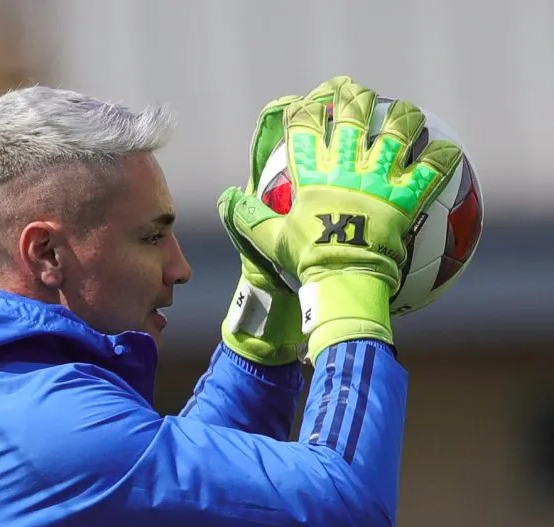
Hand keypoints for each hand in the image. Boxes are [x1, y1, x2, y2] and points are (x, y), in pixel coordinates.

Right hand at [219, 76, 462, 362]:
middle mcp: (346, 168)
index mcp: (312, 176)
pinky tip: (447, 150)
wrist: (343, 285)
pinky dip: (441, 158)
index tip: (309, 102)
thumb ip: (248, 218)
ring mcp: (378, 181)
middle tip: (358, 94)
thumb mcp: (270, 243)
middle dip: (354, 96)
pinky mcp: (405, 198)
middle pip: (353, 114)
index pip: (303, 126)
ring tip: (405, 113)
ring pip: (398, 130)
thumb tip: (227, 198)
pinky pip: (431, 170)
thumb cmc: (305, 266)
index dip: (305, 107)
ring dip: (403, 116)